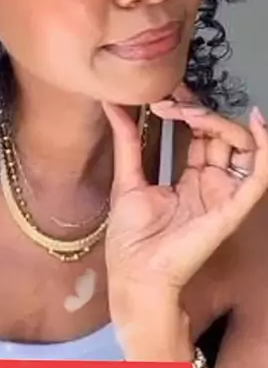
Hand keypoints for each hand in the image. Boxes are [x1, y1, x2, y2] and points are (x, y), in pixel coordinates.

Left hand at [102, 85, 267, 319]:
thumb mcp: (127, 179)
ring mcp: (223, 195)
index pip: (201, 133)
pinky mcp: (232, 208)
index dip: (188, 108)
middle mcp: (211, 184)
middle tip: (172, 99)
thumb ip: (127, 141)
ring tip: (189, 111)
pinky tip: (256, 122)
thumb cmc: (131, 239)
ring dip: (218, 121)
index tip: (166, 92)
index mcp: (190, 178)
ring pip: (240, 146)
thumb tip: (114, 104)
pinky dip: (264, 147)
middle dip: (198, 109)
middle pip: (220, 135)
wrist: (134, 275)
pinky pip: (258, 176)